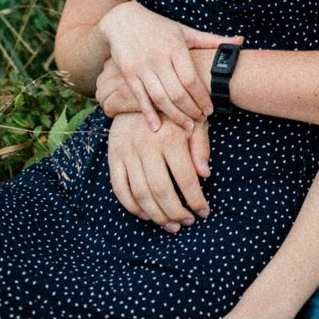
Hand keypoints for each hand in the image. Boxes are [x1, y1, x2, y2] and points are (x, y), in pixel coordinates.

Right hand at [95, 3, 238, 129]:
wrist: (123, 21)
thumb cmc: (160, 28)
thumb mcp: (185, 32)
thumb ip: (212, 40)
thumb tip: (241, 40)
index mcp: (175, 47)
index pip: (191, 78)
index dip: (202, 97)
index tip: (210, 109)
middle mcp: (158, 57)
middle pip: (177, 92)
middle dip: (191, 110)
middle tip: (201, 120)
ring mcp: (142, 66)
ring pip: (160, 98)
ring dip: (175, 115)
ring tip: (187, 126)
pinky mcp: (128, 73)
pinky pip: (140, 97)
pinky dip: (148, 114)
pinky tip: (156, 127)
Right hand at [107, 112, 210, 231]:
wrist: (140, 94)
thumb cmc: (174, 113)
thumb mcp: (194, 122)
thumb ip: (200, 147)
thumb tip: (205, 175)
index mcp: (170, 138)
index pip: (186, 179)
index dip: (196, 200)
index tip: (204, 212)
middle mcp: (146, 146)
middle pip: (161, 191)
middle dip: (176, 213)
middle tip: (187, 222)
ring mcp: (127, 152)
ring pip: (140, 194)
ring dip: (156, 215)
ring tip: (171, 224)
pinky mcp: (113, 156)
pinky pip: (119, 189)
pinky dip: (132, 207)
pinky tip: (146, 214)